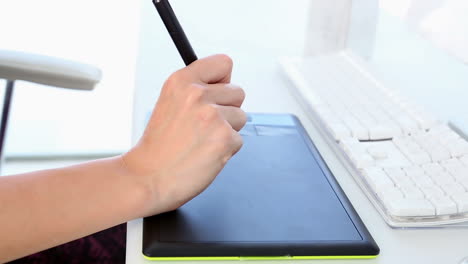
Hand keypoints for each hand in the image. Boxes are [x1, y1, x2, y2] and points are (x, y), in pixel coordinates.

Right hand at [122, 54, 246, 215]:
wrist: (148, 178)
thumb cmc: (159, 146)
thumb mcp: (170, 103)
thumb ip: (196, 89)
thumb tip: (226, 85)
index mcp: (181, 80)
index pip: (223, 63)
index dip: (222, 80)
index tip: (213, 94)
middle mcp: (197, 94)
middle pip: (238, 92)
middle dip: (226, 109)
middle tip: (202, 126)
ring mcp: (212, 116)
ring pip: (241, 116)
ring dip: (227, 130)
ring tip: (201, 141)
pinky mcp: (224, 138)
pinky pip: (239, 140)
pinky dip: (226, 150)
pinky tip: (205, 154)